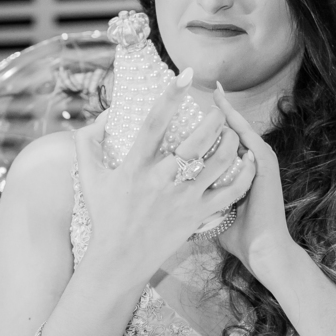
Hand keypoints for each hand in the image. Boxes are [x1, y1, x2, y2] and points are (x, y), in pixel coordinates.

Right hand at [73, 69, 253, 288]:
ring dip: (231, 142)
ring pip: (220, 162)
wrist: (118, 261)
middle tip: (219, 109)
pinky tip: (248, 160)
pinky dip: (244, 174)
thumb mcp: (88, 177)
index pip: (155, 122)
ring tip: (232, 132)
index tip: (186, 74)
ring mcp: (183, 198)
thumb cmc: (104, 216)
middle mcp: (162, 179)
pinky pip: (230, 192)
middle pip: (198, 140)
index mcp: (136, 165)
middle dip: (215, 118)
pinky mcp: (198, 216)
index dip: (171, 95)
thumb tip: (104, 115)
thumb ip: (88, 142)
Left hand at [212, 82, 301, 282]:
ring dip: (227, 111)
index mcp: (240, 172)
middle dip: (219, 110)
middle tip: (207, 87)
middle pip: (231, 129)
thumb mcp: (217, 212)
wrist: (264, 251)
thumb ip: (203, 198)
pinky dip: (236, 122)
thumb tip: (177, 193)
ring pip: (239, 129)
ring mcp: (259, 162)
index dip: (211, 126)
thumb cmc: (240, 237)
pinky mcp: (263, 165)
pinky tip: (223, 110)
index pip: (223, 143)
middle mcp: (252, 163)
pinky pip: (247, 137)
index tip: (195, 110)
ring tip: (215, 92)